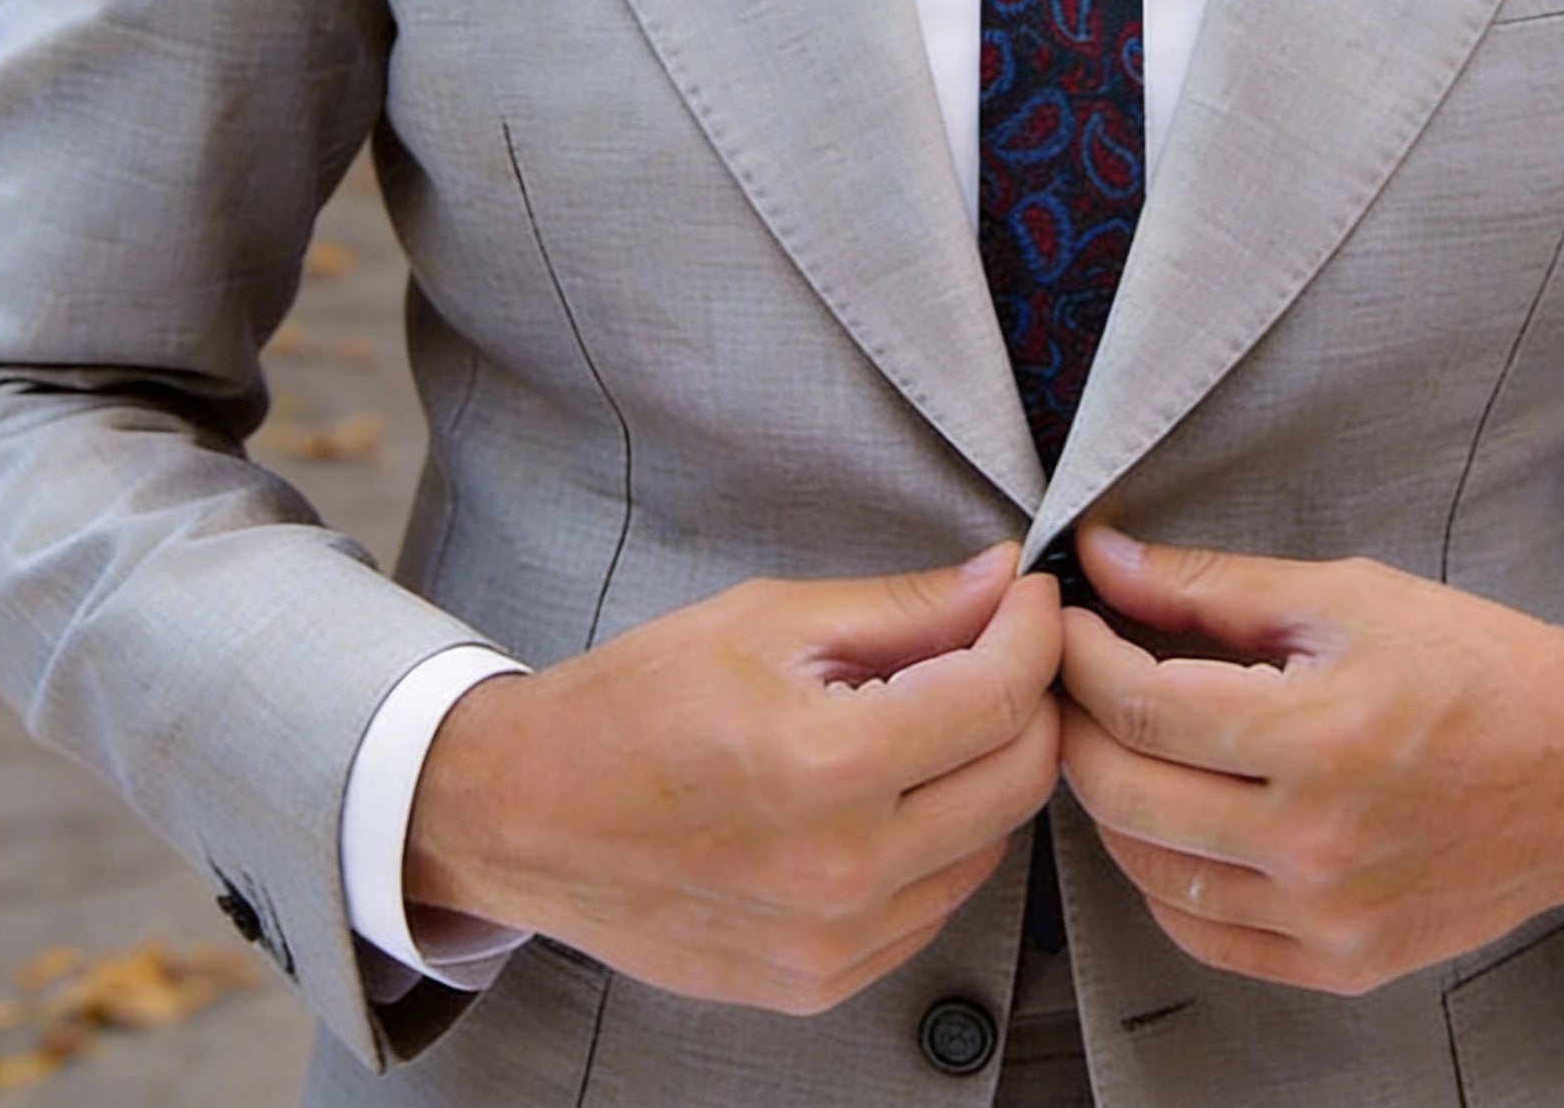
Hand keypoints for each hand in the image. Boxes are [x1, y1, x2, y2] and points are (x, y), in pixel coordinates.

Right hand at [405, 544, 1061, 1013]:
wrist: (528, 814)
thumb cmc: (633, 706)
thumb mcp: (769, 621)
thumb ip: (903, 608)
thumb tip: (1001, 581)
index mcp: (827, 767)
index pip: (999, 697)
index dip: (1035, 631)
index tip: (1031, 598)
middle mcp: (842, 871)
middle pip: (1019, 778)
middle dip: (1029, 697)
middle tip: (997, 645)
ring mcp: (833, 943)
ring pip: (990, 845)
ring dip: (986, 771)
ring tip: (930, 715)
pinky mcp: (820, 983)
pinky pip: (935, 905)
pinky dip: (941, 840)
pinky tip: (891, 790)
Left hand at [1057, 526, 1563, 996]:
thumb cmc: (1474, 665)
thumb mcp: (1346, 597)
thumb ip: (1212, 586)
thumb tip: (1103, 558)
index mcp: (1319, 738)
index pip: (1141, 707)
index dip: (1081, 656)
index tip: (1067, 620)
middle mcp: (1316, 843)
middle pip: (1124, 793)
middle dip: (1077, 724)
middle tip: (1075, 677)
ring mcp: (1328, 917)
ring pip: (1148, 872)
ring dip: (1111, 800)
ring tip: (1121, 739)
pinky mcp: (1344, 962)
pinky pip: (1203, 935)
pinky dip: (1163, 878)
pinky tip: (1171, 819)